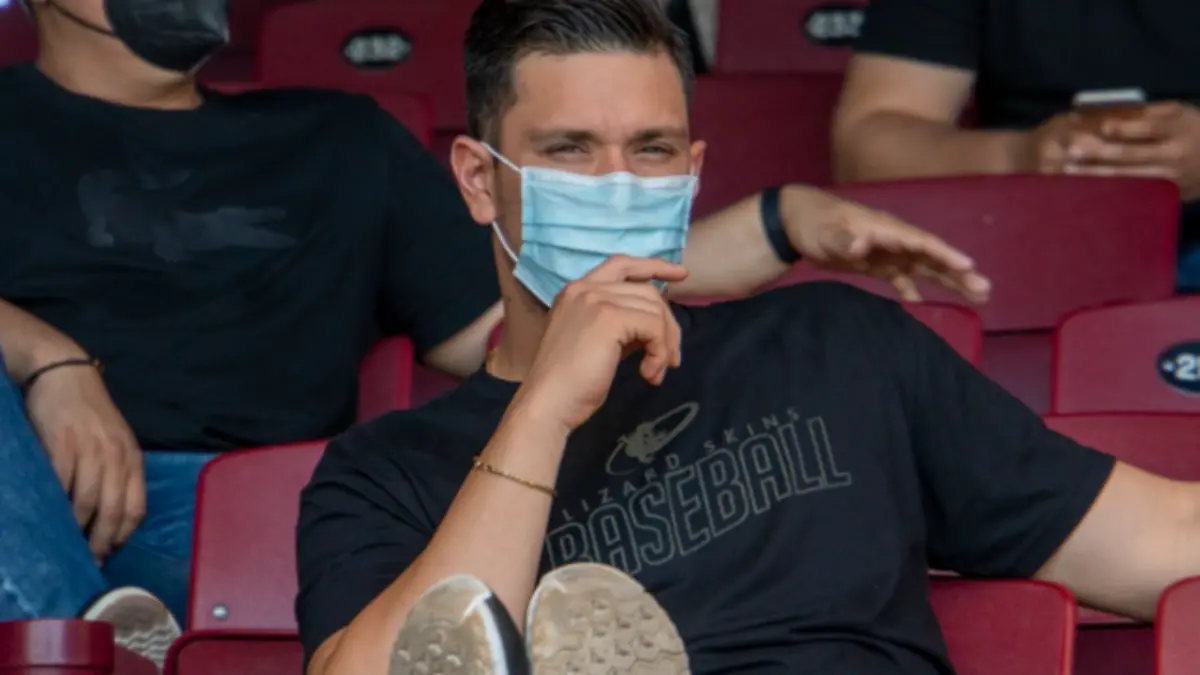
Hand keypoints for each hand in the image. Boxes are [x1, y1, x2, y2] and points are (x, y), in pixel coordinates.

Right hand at [24, 365, 145, 559]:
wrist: (64, 375)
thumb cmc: (89, 414)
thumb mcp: (114, 442)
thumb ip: (116, 472)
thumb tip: (107, 515)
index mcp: (132, 458)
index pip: (136, 507)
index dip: (123, 535)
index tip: (109, 553)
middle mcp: (116, 456)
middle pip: (113, 511)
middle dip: (101, 542)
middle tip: (87, 562)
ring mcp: (89, 450)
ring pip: (87, 502)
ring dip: (77, 530)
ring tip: (67, 546)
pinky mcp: (61, 444)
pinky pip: (61, 484)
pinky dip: (56, 506)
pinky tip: (50, 518)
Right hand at [517, 256, 686, 432]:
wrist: (548, 402)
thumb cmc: (568, 382)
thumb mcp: (596, 341)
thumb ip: (621, 325)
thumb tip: (656, 322)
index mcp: (576, 290)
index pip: (621, 264)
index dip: (653, 266)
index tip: (680, 275)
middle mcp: (585, 288)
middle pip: (647, 291)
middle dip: (667, 324)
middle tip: (672, 358)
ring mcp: (597, 300)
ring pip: (655, 310)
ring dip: (665, 344)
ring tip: (656, 372)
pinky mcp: (610, 318)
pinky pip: (654, 327)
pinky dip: (660, 352)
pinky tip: (649, 374)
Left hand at [784, 187, 991, 302]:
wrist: (798, 222)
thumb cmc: (814, 223)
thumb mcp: (826, 232)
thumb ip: (844, 239)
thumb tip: (862, 245)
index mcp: (887, 229)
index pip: (922, 242)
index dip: (945, 254)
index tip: (968, 265)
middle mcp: (894, 240)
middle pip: (932, 257)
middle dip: (959, 273)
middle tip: (985, 290)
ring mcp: (888, 252)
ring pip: (925, 268)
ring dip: (949, 282)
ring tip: (977, 298)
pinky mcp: (877, 264)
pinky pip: (902, 279)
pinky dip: (913, 292)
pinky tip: (924, 307)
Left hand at [1064, 102, 1199, 199]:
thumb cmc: (1188, 129)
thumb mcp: (1176, 114)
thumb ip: (1147, 112)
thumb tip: (1106, 110)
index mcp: (1177, 128)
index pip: (1149, 128)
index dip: (1124, 128)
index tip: (1101, 126)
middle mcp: (1174, 154)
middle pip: (1132, 155)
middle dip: (1099, 153)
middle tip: (1071, 150)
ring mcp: (1168, 177)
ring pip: (1128, 177)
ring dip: (1096, 174)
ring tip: (1070, 170)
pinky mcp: (1163, 194)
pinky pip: (1132, 192)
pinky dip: (1108, 189)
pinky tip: (1086, 187)